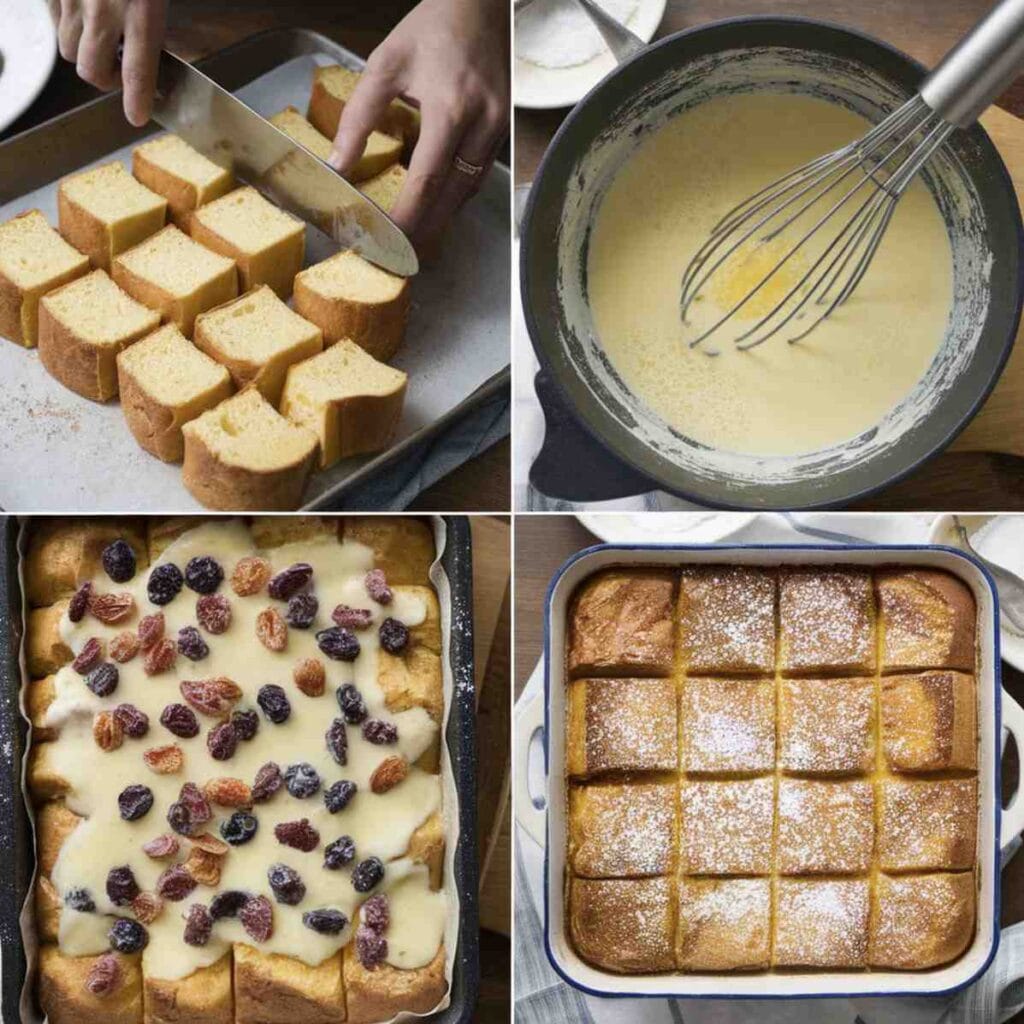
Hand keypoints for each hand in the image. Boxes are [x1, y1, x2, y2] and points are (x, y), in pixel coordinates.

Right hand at [50, 0, 166, 125]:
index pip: (137, 73)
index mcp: (140, 11)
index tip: (138, 117)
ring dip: (84, 52)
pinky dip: (67, 27)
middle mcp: (103, 9)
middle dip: (106, 78)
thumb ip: (153, 25)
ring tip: (101, 36)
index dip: (136, 101)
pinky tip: (83, 16)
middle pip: (93, 71)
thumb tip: (154, 54)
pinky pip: (54, 23)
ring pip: (69, 50)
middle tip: (119, 68)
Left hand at [328, 0, 508, 247]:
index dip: (407, 218)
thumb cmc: (434, 27)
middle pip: (451, 198)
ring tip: (415, 240)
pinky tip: (438, 207)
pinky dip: (457, 197)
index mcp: (450, 109)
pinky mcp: (504, 130)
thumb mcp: (385, 64)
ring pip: (469, 192)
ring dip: (442, 219)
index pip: (426, 182)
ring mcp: (498, 130)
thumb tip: (338, 164)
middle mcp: (481, 125)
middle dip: (424, 231)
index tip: (387, 240)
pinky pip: (479, 176)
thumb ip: (358, 117)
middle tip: (400, 256)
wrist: (482, 3)